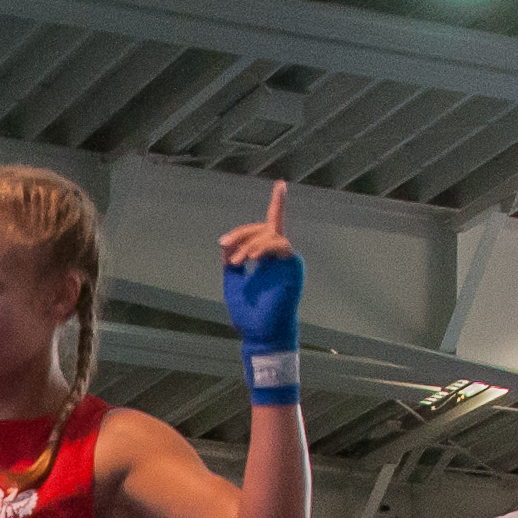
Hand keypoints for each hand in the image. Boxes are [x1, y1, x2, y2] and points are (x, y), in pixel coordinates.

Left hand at [217, 181, 301, 404]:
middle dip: (242, 233)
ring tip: (238, 261)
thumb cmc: (249, 313)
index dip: (277, 205)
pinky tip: (250, 258)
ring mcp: (287, 261)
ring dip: (250, 243)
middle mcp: (280, 257)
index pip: (270, 227)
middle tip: (225, 248)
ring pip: (271, 234)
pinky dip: (263, 247)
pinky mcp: (292, 267)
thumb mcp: (232, 281)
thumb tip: (226, 243)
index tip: (281, 184)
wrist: (260, 333)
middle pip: (264, 227)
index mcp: (267, 258)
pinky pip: (280, 244)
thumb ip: (231, 259)